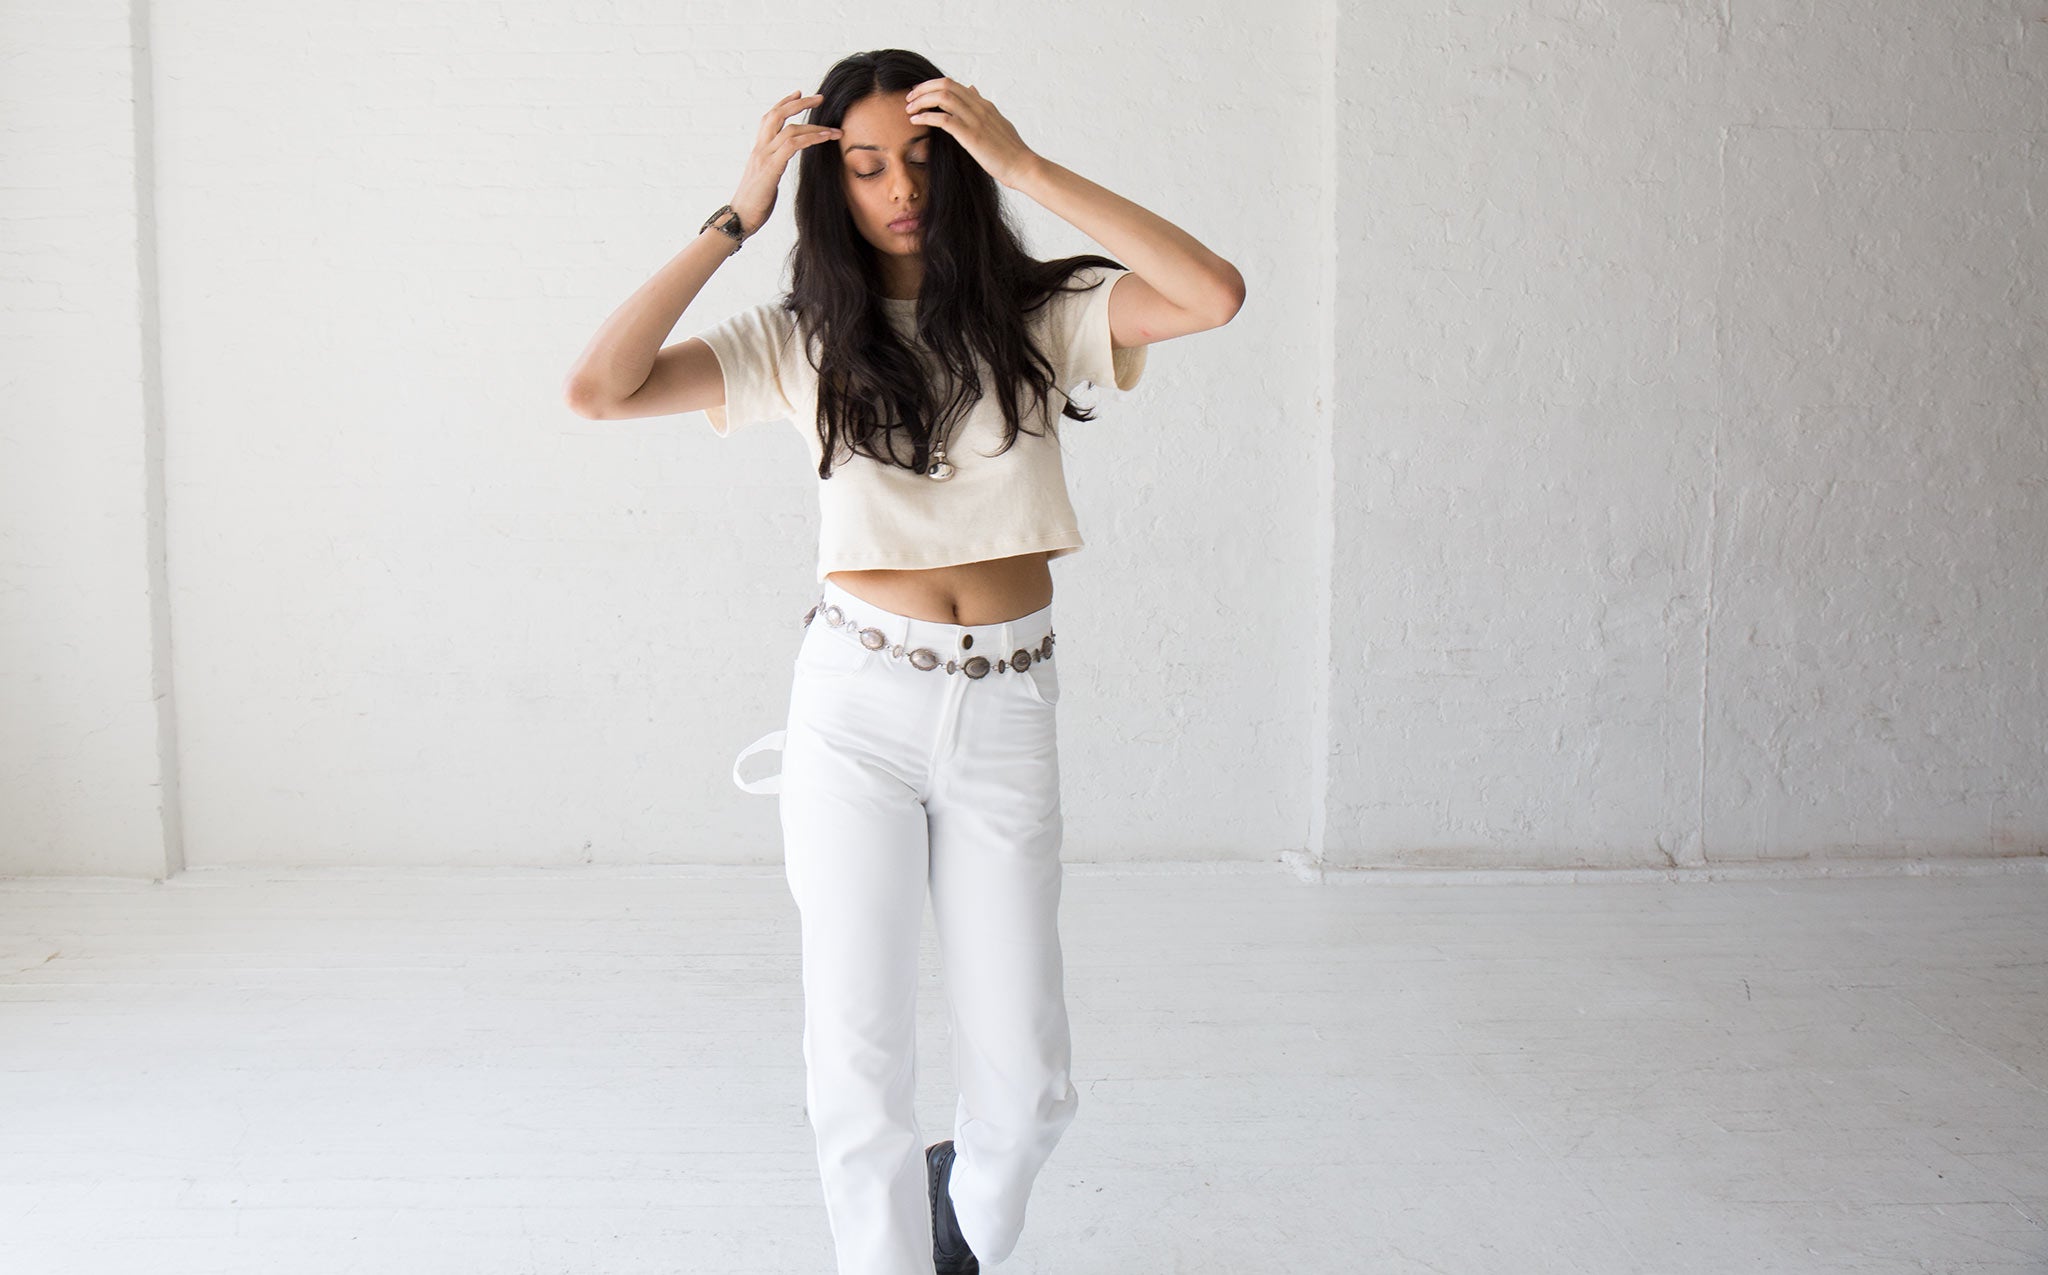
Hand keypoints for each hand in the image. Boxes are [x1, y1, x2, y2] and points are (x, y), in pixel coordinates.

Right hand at [729, 90, 841, 233]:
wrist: (738, 218)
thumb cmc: (753, 204)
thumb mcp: (765, 179)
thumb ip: (772, 167)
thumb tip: (780, 165)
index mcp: (758, 150)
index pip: (769, 118)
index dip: (784, 103)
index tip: (798, 93)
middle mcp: (760, 149)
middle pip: (777, 115)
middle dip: (799, 103)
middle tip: (820, 98)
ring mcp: (764, 157)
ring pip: (788, 129)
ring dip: (814, 126)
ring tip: (833, 128)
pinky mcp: (770, 168)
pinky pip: (792, 146)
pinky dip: (811, 139)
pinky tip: (825, 138)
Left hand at [905, 78, 1039, 188]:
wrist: (1023, 166)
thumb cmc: (1010, 151)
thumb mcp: (998, 122)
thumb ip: (982, 106)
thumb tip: (972, 89)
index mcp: (984, 104)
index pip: (954, 84)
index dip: (933, 85)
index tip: (919, 94)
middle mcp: (979, 107)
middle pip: (946, 85)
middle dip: (923, 89)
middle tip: (909, 98)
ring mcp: (975, 120)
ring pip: (943, 97)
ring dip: (922, 100)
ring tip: (909, 109)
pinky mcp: (971, 135)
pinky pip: (943, 119)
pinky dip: (926, 116)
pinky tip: (915, 121)